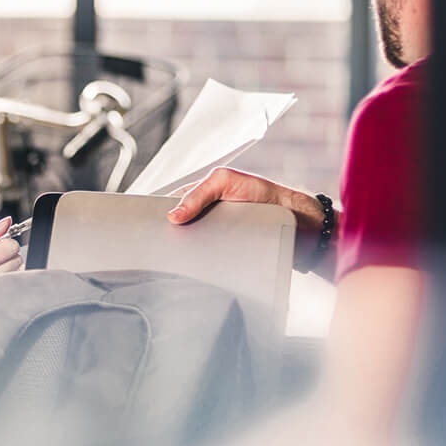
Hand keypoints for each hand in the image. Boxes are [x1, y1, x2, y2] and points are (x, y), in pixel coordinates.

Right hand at [166, 166, 326, 270]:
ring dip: (185, 250)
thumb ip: (198, 194)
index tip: (149, 223)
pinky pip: (207, 261)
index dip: (161, 213)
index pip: (173, 205)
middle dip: (170, 234)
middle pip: (179, 229)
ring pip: (191, 247)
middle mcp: (206, 218)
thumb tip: (173, 215)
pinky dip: (200, 262)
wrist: (296, 222)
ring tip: (178, 254)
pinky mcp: (225, 256)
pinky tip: (197, 264)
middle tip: (163, 242)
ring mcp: (215, 238)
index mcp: (203, 196)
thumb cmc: (264, 195)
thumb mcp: (226, 182)